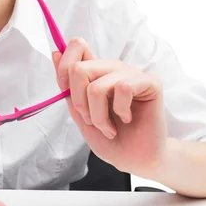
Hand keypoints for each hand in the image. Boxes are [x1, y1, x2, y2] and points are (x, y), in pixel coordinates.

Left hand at [53, 37, 167, 176]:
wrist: (134, 159)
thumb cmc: (109, 138)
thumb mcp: (79, 113)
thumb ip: (68, 86)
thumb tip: (55, 53)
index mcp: (96, 72)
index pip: (77, 46)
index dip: (63, 68)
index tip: (65, 92)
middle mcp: (113, 68)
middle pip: (79, 69)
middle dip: (79, 103)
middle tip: (91, 120)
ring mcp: (131, 73)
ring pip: (97, 86)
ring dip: (98, 116)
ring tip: (109, 128)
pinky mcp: (150, 82)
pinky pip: (123, 88)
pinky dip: (120, 111)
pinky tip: (127, 118)